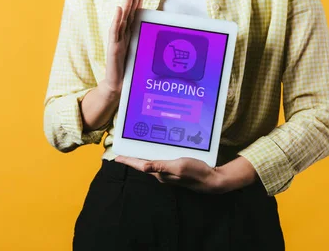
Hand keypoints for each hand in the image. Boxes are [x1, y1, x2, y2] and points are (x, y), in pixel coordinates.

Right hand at [103, 0, 143, 94]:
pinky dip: (116, 20)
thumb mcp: (141, 53)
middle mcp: (123, 35)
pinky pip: (115, 32)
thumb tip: (163, 35)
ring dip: (126, 4)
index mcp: (129, 34)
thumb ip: (146, 43)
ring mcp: (117, 40)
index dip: (137, 0)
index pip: (134, 13)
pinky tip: (119, 9)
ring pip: (122, 19)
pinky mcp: (113, 48)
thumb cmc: (129, 70)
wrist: (118, 86)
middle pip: (128, 12)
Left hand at [114, 155, 258, 193]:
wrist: (211, 180)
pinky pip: (161, 161)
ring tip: (135, 148)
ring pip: (152, 162)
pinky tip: (156, 149)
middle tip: (124, 149)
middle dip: (133, 157)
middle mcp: (162, 173)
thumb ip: (161, 166)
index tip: (117, 156)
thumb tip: (143, 166)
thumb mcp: (178, 166)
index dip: (128, 160)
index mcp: (160, 173)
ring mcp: (169, 172)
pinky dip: (155, 155)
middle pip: (143, 164)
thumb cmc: (196, 172)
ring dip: (143, 155)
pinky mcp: (175, 169)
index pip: (140, 166)